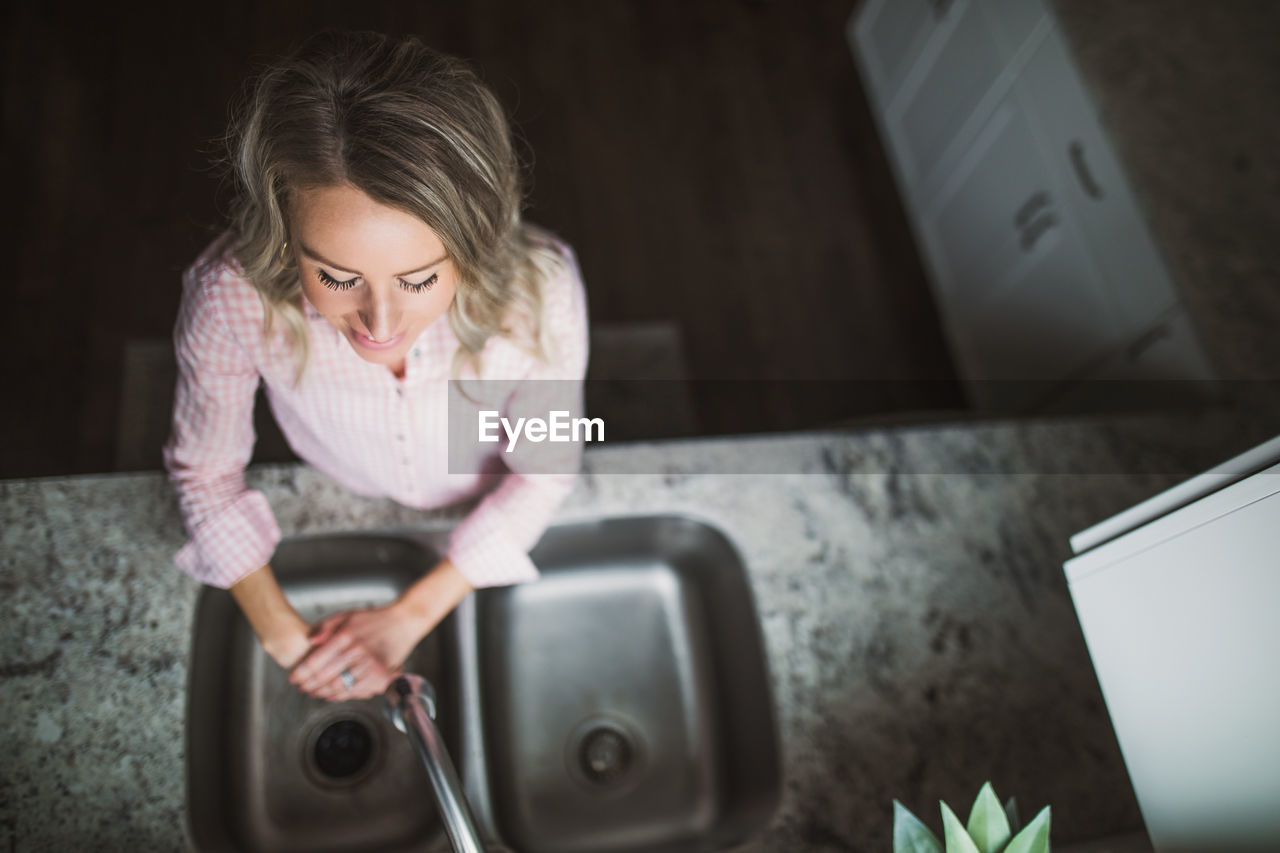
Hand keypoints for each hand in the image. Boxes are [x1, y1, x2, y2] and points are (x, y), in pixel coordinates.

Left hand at [288, 603, 423, 700]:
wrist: (403, 622)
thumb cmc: (373, 619)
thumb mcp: (346, 615)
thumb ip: (324, 626)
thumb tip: (309, 641)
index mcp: (346, 636)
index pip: (316, 661)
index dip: (301, 673)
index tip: (293, 678)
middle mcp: (358, 651)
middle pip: (325, 678)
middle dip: (309, 686)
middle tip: (302, 688)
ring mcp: (371, 665)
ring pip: (340, 688)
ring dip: (324, 693)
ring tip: (314, 693)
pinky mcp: (382, 675)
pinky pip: (357, 692)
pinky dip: (343, 696)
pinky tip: (333, 695)